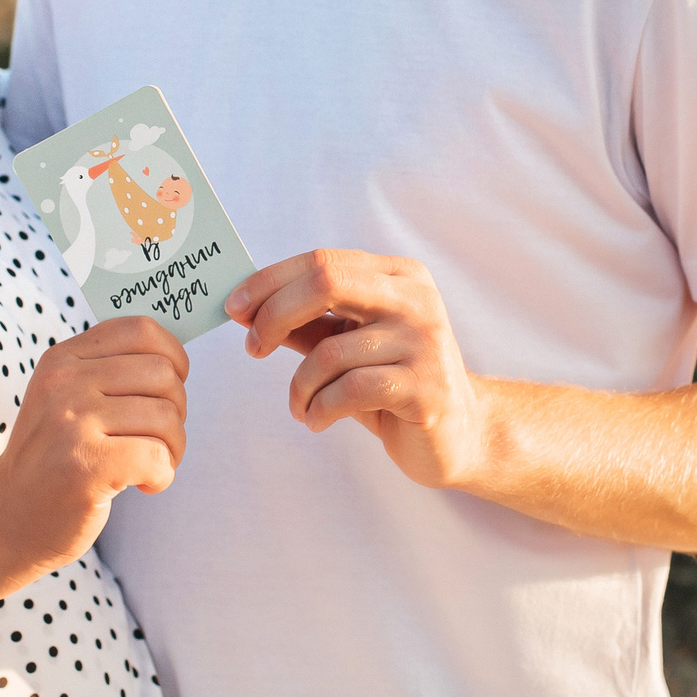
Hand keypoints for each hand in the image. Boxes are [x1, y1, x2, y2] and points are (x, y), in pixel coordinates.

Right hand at [0, 316, 186, 576]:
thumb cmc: (53, 460)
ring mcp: (72, 423)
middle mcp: (64, 384)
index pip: (141, 330)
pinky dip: (163, 476)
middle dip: (176, 411)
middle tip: (157, 440)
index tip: (166, 391)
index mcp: (62, 359)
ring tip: (149, 466)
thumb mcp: (67, 400)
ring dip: (172, 449)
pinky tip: (144, 486)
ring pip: (167, 418)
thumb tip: (177, 359)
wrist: (7, 519)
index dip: (173, 358)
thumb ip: (110, 372)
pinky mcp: (85, 466)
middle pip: (164, 375)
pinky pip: (157, 457)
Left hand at [226, 250, 488, 490]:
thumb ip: (309, 322)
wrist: (461, 435)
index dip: (270, 281)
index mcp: (399, 276)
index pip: (322, 261)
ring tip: (301, 406)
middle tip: (253, 347)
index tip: (235, 308)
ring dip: (299, 387)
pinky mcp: (426, 389)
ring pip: (330, 352)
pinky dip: (319, 409)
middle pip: (326, 281)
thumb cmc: (395, 384)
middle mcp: (416, 299)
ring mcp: (425, 342)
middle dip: (275, 314)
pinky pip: (349, 391)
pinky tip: (317, 420)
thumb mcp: (350, 345)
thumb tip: (247, 307)